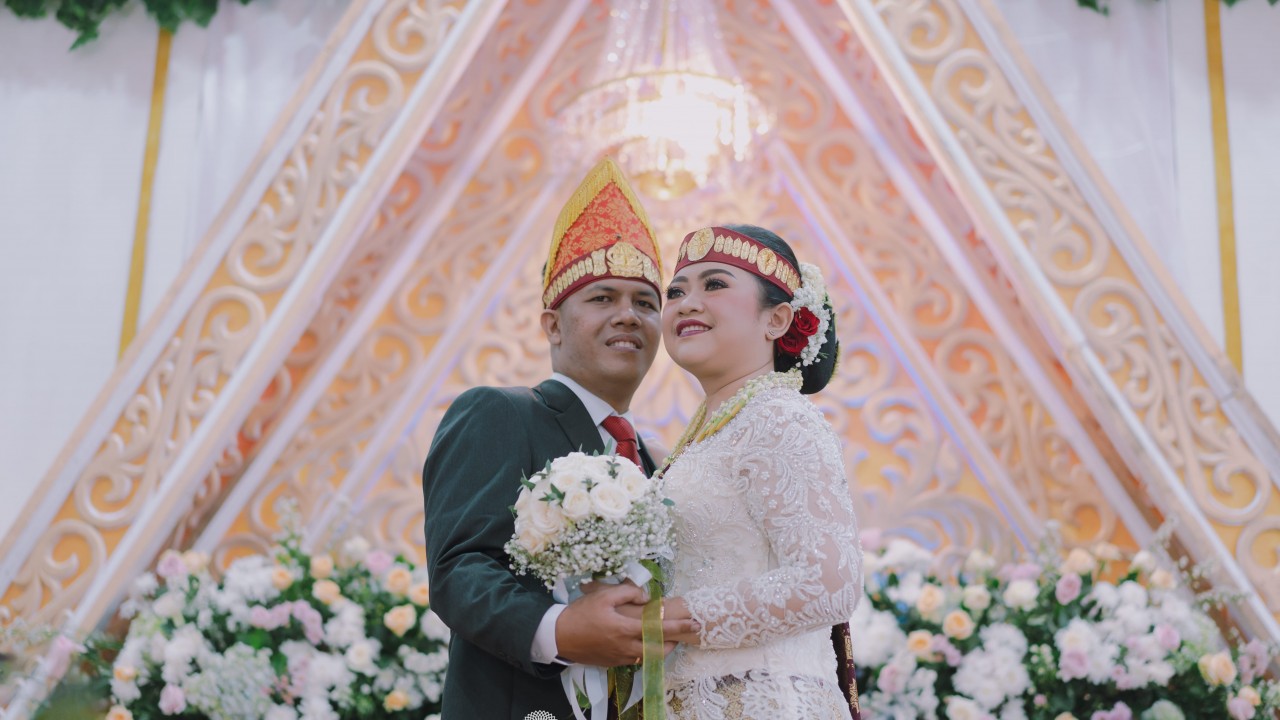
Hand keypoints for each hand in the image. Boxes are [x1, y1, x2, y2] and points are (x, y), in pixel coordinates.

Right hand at [556, 586, 700, 664]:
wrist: (558, 636)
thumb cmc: (581, 613)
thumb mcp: (603, 596)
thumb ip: (627, 592)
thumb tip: (646, 597)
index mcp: (625, 629)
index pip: (659, 629)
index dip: (679, 627)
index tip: (695, 623)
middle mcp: (625, 647)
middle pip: (659, 650)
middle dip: (674, 643)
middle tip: (682, 634)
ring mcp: (619, 657)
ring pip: (648, 658)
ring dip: (660, 650)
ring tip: (666, 640)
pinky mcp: (612, 663)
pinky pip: (635, 660)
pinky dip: (644, 653)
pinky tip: (643, 644)